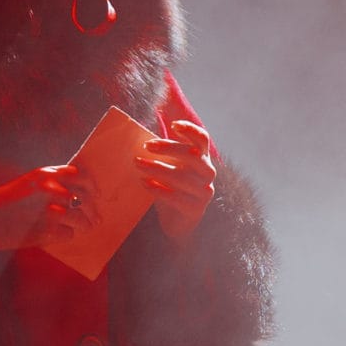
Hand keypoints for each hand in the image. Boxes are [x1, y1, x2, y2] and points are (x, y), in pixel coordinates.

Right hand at [0, 164, 97, 253]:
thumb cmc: (1, 202)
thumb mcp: (25, 184)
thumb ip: (48, 184)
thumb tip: (73, 194)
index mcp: (45, 174)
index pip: (81, 176)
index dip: (91, 186)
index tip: (95, 194)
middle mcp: (51, 189)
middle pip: (85, 200)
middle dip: (91, 211)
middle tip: (95, 219)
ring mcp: (50, 210)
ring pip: (81, 219)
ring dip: (84, 225)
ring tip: (84, 229)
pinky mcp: (47, 231)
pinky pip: (68, 235)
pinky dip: (66, 236)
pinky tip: (59, 236)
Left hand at [136, 119, 214, 246]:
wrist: (177, 221)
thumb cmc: (171, 187)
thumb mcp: (169, 167)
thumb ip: (163, 151)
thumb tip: (142, 131)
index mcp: (202, 158)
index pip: (202, 139)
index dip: (190, 129)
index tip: (173, 125)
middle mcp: (207, 173)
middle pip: (192, 155)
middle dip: (168, 148)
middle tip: (146, 146)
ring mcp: (204, 192)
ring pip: (182, 177)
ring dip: (157, 168)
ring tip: (138, 163)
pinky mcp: (196, 209)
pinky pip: (177, 197)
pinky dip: (159, 189)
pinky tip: (144, 183)